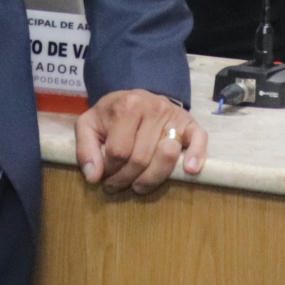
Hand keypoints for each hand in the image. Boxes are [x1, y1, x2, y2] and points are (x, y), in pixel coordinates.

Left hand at [75, 88, 205, 192]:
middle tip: (117, 185)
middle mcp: (153, 108)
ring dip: (150, 179)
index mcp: (127, 105)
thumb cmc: (111, 115)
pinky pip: (199, 140)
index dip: (110, 170)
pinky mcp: (190, 123)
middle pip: (141, 158)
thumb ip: (85, 149)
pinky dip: (196, 156)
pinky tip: (188, 170)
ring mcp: (174, 115)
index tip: (104, 176)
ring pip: (166, 156)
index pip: (119, 151)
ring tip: (137, 185)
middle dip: (126, 179)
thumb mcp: (89, 125)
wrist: (134, 98)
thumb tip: (94, 177)